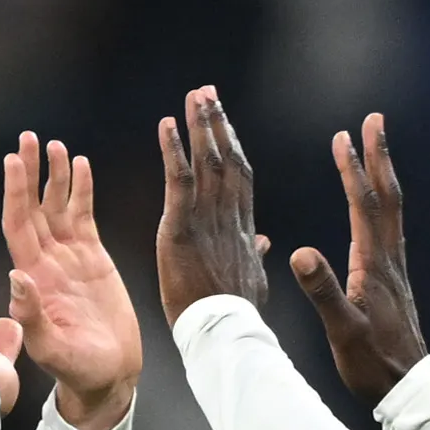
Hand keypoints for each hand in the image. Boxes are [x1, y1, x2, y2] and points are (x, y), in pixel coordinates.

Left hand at [0, 131, 140, 429]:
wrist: (106, 379)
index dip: (9, 194)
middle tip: (25, 138)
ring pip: (55, 207)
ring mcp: (66, 260)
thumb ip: (34, 317)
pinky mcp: (91, 259)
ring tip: (52, 144)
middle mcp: (43, 264)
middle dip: (27, 173)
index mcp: (28, 281)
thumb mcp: (50, 349)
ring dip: (52, 176)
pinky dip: (80, 191)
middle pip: (30, 208)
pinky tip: (79, 165)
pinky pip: (82, 217)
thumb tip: (18, 279)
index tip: (5, 163)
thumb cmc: (75, 371)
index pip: (13, 228)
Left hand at [151, 85, 271, 320]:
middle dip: (217, 124)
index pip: (239, 179)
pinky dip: (173, 151)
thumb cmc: (237, 319)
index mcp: (243, 231)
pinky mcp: (182, 230)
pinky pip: (179, 182)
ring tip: (195, 96)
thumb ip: (255, 258)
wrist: (227, 336)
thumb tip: (263, 241)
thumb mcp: (253, 284)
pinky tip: (167, 126)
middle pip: (227, 160)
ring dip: (201, 126)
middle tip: (207, 93)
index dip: (233, 146)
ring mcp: (207, 222)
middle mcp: (229, 218)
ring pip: (207, 163)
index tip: (225, 121)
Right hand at [288, 112, 427, 397]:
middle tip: (374, 121)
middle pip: (386, 197)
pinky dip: (378, 205)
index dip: (354, 170)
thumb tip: (300, 252)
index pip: (364, 206)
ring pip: (390, 211)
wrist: (408, 389)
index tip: (344, 136)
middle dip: (378, 157)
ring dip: (380, 176)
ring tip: (372, 150)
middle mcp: (389, 260)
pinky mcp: (392, 281)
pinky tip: (370, 206)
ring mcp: (394, 269)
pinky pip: (386, 230)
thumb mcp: (343, 329)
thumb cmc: (374, 364)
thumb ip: (322, 291)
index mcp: (374, 266)